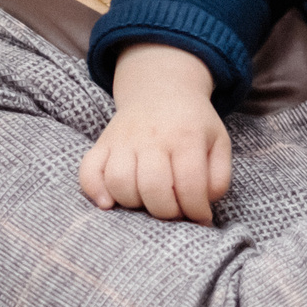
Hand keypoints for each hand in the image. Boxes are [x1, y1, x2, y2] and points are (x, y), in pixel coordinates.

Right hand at [78, 46, 230, 223]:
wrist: (161, 89)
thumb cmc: (192, 124)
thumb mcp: (218, 143)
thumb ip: (218, 178)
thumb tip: (202, 212)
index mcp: (186, 136)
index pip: (190, 184)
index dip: (196, 210)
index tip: (200, 217)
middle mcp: (152, 137)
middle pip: (153, 188)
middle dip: (166, 212)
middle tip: (174, 211)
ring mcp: (123, 139)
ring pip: (120, 182)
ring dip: (134, 204)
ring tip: (148, 202)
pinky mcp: (102, 143)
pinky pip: (88, 171)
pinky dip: (94, 191)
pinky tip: (108, 202)